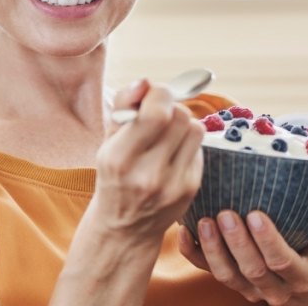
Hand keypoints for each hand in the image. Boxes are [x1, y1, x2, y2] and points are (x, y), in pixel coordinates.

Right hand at [86, 79, 205, 244]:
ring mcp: (173, 184)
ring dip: (182, 122)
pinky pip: (199, 147)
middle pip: (179, 116)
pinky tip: (172, 152)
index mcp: (120, 159)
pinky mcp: (191, 188)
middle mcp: (148, 175)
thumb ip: (124, 105)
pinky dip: (187, 142)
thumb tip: (146, 80)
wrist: (125, 227)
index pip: (156, 113)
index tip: (150, 95)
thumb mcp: (108, 140)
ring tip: (166, 132)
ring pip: (195, 128)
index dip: (158, 94)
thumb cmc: (114, 174)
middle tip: (158, 112)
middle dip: (170, 105)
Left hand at [178, 207, 307, 304]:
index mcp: (301, 275)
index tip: (256, 214)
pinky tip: (183, 228)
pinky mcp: (225, 276)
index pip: (283, 263)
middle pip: (252, 271)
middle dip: (236, 243)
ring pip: (225, 275)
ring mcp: (246, 285)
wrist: (298, 260)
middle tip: (226, 212)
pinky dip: (191, 251)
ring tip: (204, 220)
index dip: (269, 242)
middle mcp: (273, 287)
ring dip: (212, 248)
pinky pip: (202, 268)